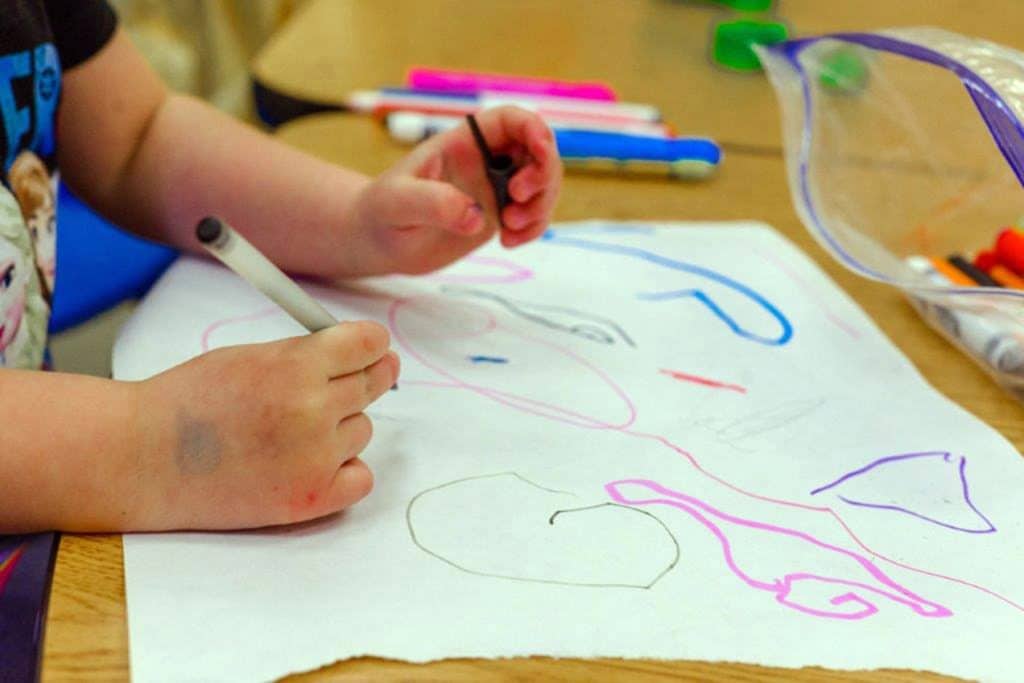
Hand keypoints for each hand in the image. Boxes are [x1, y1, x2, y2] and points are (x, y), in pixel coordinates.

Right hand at [132, 321, 398, 529]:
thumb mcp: (248, 357)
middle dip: (368, 377)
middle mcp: (313, 411)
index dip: (373, 344)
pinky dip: (344, 470)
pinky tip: (313, 463)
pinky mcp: (311, 498)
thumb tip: (358, 352)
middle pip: (373, 384)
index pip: (368, 344)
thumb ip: (304, 355)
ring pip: (362, 431)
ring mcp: (315, 458)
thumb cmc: (189, 402)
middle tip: (358, 380)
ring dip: (340, 428)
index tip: (374, 348)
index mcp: (297, 367)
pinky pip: (361, 477)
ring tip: (291, 432)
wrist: (143, 459)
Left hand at [348, 105, 561, 274]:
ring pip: (543, 185)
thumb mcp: (397, 203)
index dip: (533, 127)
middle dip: (543, 174)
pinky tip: (509, 242)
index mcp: (463, 142)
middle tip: (517, 200)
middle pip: (538, 151)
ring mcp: (496, 189)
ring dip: (540, 206)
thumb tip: (475, 216)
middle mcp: (486, 161)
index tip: (541, 150)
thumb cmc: (381, 211)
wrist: (379, 242)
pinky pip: (534, 216)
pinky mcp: (499, 216)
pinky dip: (533, 228)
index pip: (509, 120)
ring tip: (509, 228)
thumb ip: (433, 203)